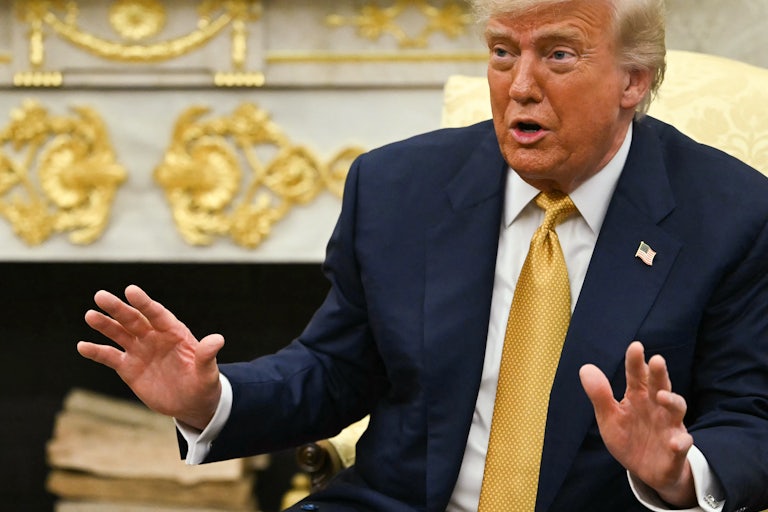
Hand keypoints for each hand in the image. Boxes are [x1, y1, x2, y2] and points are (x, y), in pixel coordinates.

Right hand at [77, 285, 223, 429]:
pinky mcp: (128, 368)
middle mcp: (154, 337)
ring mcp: (140, 351)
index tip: (131, 290)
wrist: (191, 403)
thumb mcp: (207, 373)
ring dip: (104, 325)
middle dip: (118, 308)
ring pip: (119, 334)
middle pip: (134, 319)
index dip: (144, 303)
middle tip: (101, 296)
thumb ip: (207, 356)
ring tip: (90, 315)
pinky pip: (110, 357)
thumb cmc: (203, 384)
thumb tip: (218, 339)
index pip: (157, 314)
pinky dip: (96, 352)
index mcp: (174, 332)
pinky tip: (83, 346)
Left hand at [579, 341, 695, 507]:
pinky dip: (681, 442)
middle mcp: (656, 407)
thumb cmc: (628, 438)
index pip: (637, 375)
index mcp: (637, 397)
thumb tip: (585, 367)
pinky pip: (682, 444)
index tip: (635, 346)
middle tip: (656, 360)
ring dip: (672, 401)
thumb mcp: (609, 418)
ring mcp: (668, 426)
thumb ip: (600, 395)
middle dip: (659, 373)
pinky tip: (675, 442)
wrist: (645, 471)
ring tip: (662, 396)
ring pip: (677, 409)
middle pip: (660, 385)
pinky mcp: (676, 449)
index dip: (636, 361)